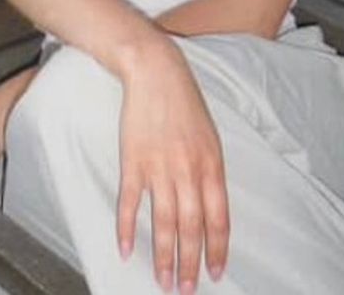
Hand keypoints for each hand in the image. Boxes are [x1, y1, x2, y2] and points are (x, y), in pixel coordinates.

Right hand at [117, 43, 229, 292]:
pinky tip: (125, 249)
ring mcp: (158, 167)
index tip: (215, 273)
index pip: (218, 218)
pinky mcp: (132, 161)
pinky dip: (126, 228)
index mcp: (211, 164)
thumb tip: (211, 210)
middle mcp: (187, 170)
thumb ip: (210, 172)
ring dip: (162, 256)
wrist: (156, 72)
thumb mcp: (210, 136)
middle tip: (185, 289)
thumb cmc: (185, 103)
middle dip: (189, 263)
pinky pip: (130, 203)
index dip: (217, 249)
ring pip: (162, 222)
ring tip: (162, 280)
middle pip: (190, 227)